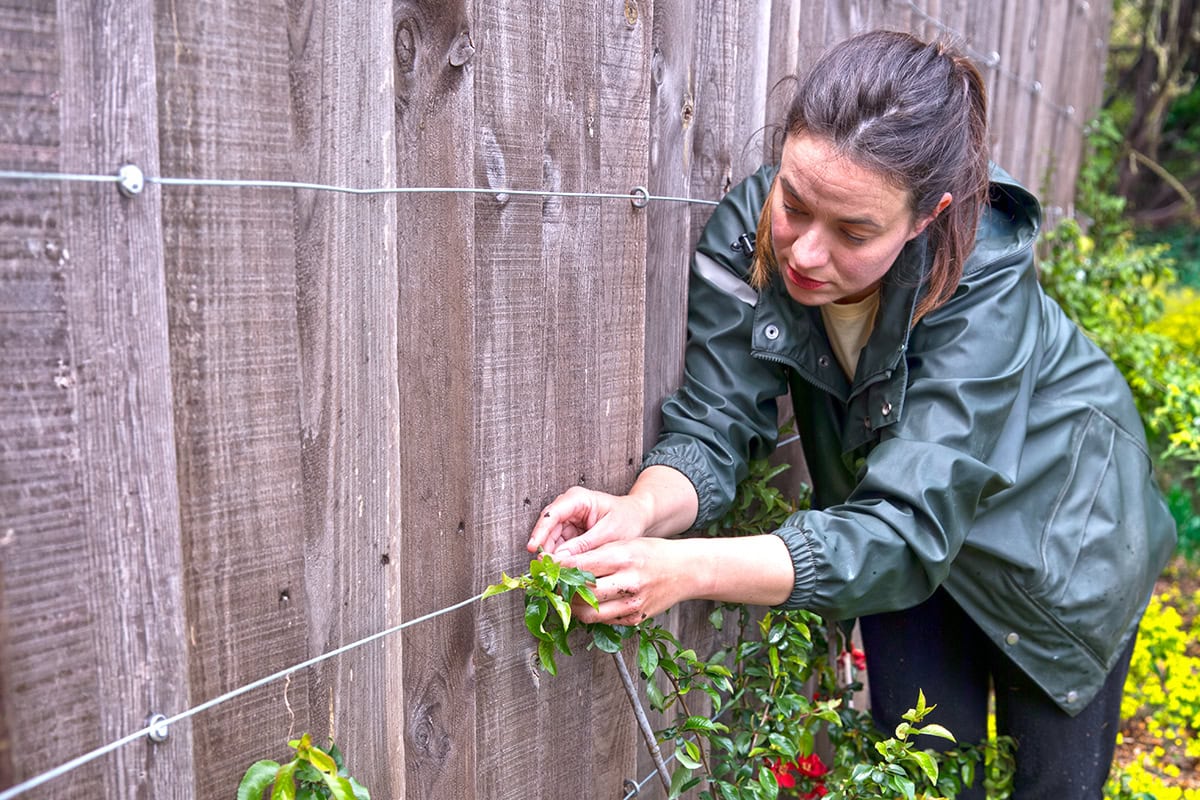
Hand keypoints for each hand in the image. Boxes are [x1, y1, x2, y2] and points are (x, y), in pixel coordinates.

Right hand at [527, 486, 651, 557]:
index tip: (533, 548)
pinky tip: (561, 569)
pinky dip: (560, 557)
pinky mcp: (570, 532)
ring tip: (553, 572)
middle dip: (545, 547)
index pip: (552, 514)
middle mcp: (569, 506)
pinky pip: (559, 545)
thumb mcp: (608, 533)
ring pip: (551, 539)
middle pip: (548, 527)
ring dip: (551, 555)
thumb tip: (560, 558)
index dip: (541, 531)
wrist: (637, 517)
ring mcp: (568, 519)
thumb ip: (584, 545)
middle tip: (544, 567)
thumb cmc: (627, 519)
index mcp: (578, 499)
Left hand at [561, 538, 691, 625]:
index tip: (547, 566)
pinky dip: (592, 613)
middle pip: (582, 592)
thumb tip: (562, 563)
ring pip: (590, 613)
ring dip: (573, 607)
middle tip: (554, 583)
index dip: (559, 568)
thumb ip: (595, 554)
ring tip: (568, 596)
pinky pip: (604, 621)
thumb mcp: (625, 543)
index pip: (580, 566)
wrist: (686, 571)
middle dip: (563, 589)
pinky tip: (590, 603)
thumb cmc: (652, 553)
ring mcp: (633, 604)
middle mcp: (629, 582)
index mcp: (624, 557)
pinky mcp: (636, 619)